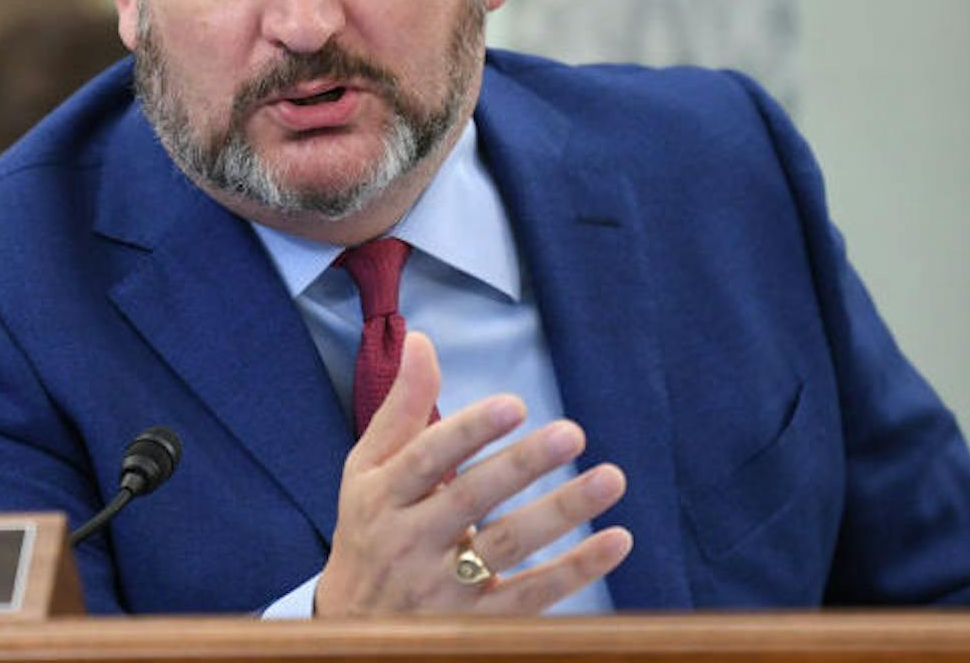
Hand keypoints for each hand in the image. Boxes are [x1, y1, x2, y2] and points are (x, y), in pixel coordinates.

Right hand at [314, 332, 631, 615]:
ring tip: (611, 477)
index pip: (425, 458)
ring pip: (507, 548)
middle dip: (522, 465)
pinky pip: (531, 596)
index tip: (514, 404)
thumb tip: (421, 340)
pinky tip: (616, 539)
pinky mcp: (475, 624)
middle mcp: (407, 542)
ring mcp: (441, 589)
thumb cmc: (369, 531)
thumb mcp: (369, 471)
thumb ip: (401, 409)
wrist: (353, 629)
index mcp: (381, 496)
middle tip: (572, 432)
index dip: (469, 431)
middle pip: (470, 500)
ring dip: (562, 512)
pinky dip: (576, 571)